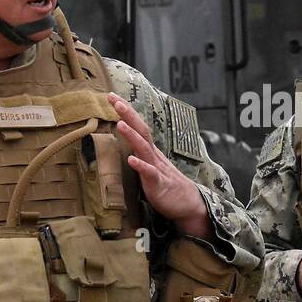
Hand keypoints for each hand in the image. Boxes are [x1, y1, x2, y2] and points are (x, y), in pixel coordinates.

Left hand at [110, 94, 210, 238]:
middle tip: (113, 98)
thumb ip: (140, 156)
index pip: (138, 126)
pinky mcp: (159, 184)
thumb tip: (124, 146)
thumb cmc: (167, 186)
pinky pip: (150, 173)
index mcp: (150, 151)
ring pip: (144, 148)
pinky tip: (131, 160)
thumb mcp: (151, 168)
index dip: (126, 112)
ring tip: (120, 123)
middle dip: (127, 114)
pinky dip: (141, 165)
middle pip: (141, 130)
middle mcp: (154, 156)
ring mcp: (157, 168)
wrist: (189, 205)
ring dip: (132, 135)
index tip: (112, 96)